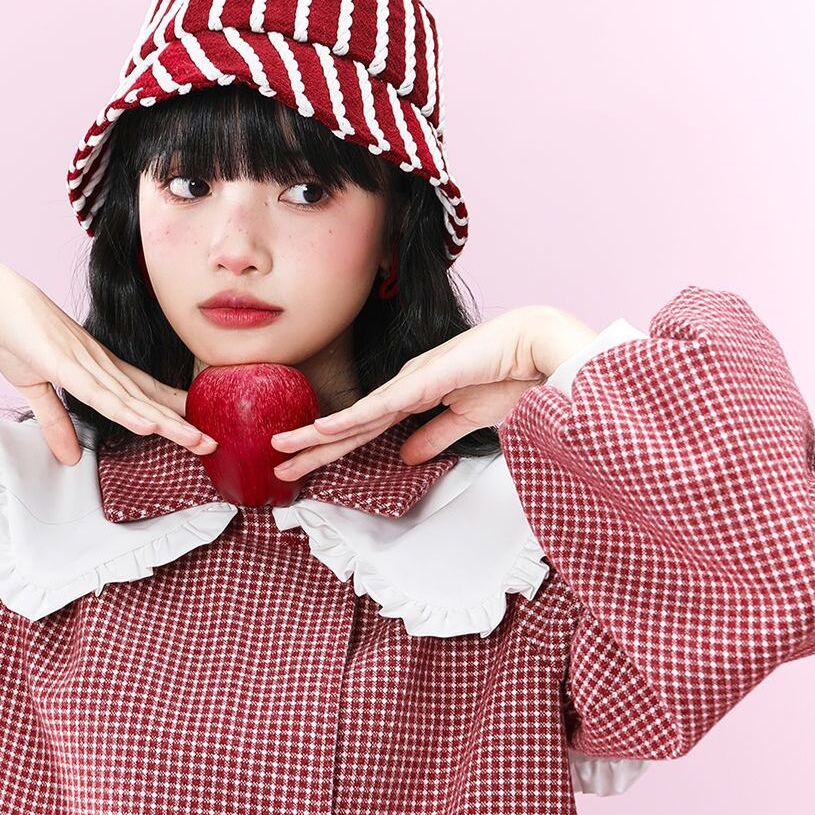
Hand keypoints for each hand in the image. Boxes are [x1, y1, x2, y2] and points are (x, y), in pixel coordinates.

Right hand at [0, 261, 216, 466]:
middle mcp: (99, 364)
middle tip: (213, 443)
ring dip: (166, 422)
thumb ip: (55, 422)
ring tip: (196, 441)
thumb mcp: (35, 386)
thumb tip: (69, 457)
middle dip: (181, 423)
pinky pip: (100, 394)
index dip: (170, 410)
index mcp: (95, 366)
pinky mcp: (64, 365)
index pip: (141, 392)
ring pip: (133, 400)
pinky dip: (126, 411)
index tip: (197, 426)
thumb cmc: (13, 333)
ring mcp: (85, 364)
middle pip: (147, 399)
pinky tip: (150, 424)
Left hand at [270, 305, 596, 481]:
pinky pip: (381, 406)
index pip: (362, 429)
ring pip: (355, 415)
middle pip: (348, 424)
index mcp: (412, 396)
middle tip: (276, 464)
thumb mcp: (465, 421)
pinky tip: (324, 429)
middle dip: (311, 446)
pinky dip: (352, 419)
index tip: (302, 465)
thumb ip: (434, 438)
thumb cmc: (511, 377)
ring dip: (317, 434)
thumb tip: (405, 458)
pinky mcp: (425, 380)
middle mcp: (403, 387)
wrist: (538, 349)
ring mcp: (411, 381)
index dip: (330, 447)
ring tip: (282, 448)